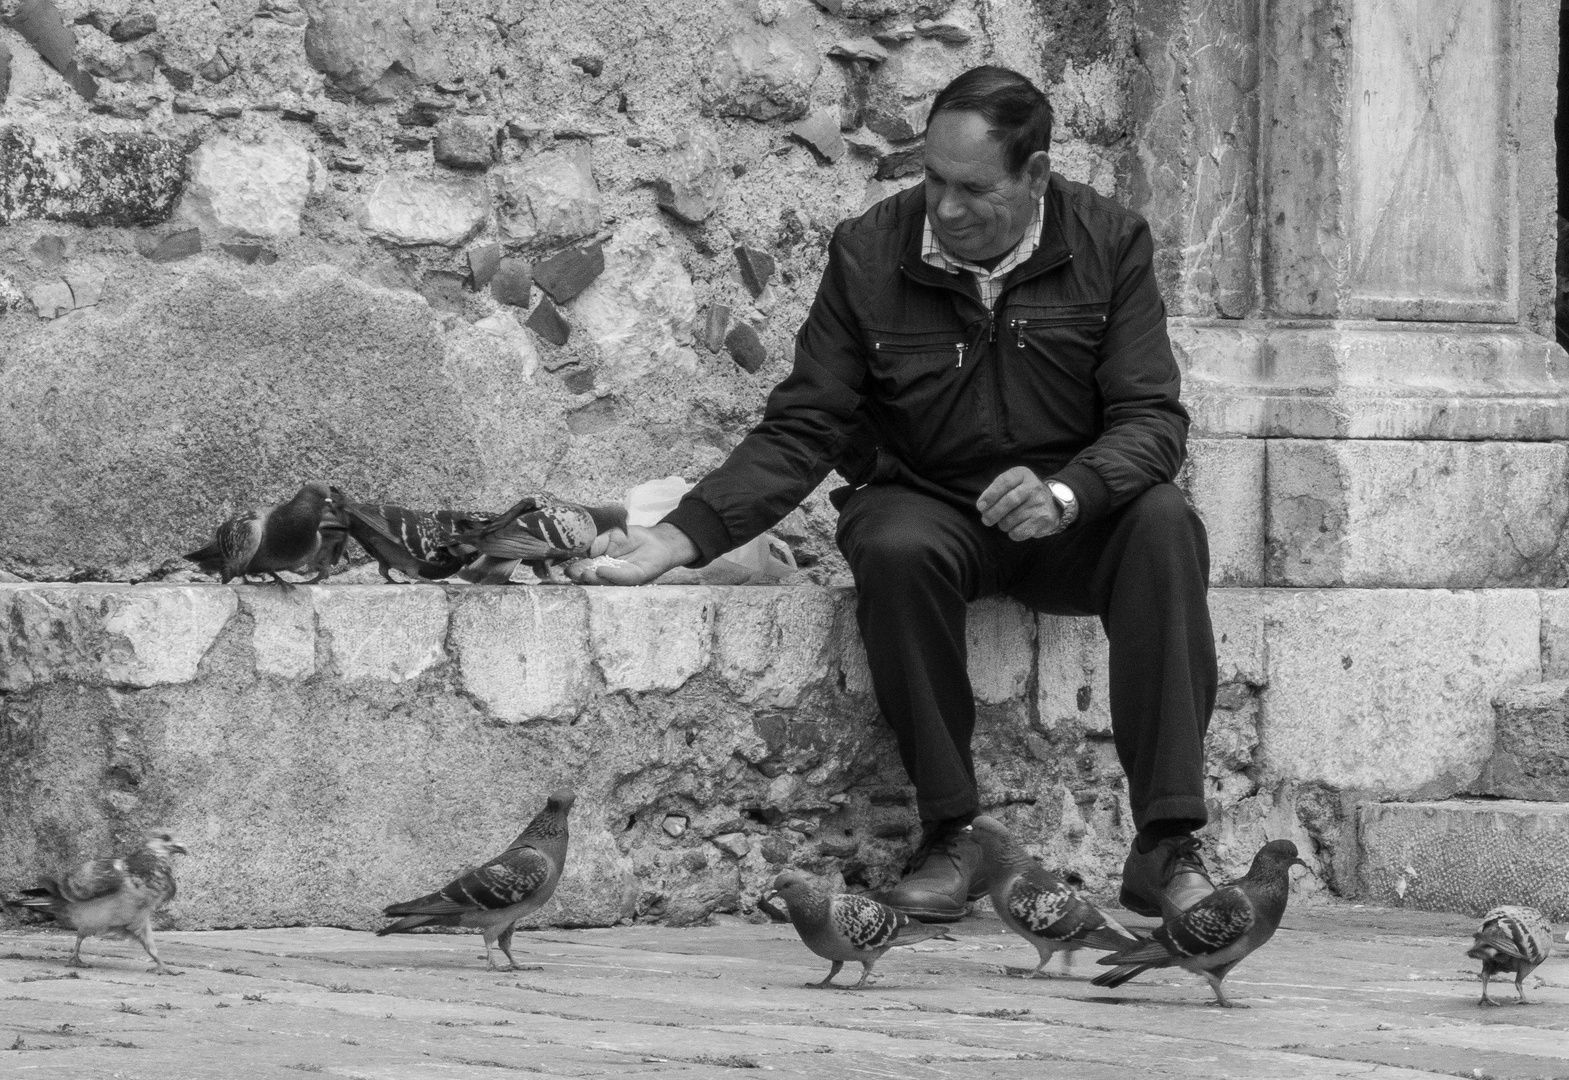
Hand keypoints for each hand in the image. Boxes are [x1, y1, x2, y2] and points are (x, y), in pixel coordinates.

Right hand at [565, 522, 697, 584]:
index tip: (561, 563)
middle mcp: (606, 572)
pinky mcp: (635, 577)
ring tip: (584, 573)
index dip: (571, 565)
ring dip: (593, 578)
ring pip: (604, 580)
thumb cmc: (632, 538)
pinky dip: (611, 575)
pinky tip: (602, 571)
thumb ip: (594, 542)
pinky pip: (622, 578)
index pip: (581, 565)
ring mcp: (620, 576)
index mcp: (597, 562)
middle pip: (590, 576)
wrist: (657, 540)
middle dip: (579, 575)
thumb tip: (576, 546)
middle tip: (571, 572)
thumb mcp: (609, 536)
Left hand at [976, 467, 1060, 540]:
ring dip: (1003, 524)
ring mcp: (1039, 504)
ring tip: (1005, 522)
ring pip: (1011, 519)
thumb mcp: (1012, 484)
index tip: (980, 507)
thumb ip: (996, 490)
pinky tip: (1015, 528)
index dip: (990, 495)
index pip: (1004, 482)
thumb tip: (981, 505)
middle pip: (1008, 501)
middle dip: (993, 513)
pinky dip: (1012, 533)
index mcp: (1023, 474)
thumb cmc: (1023, 494)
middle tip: (986, 520)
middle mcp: (1034, 487)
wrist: (1053, 505)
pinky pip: (1019, 531)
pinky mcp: (1043, 519)